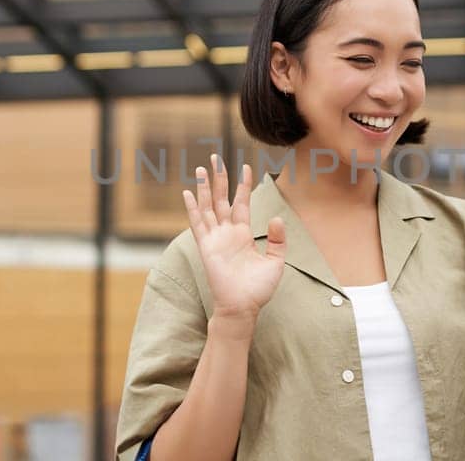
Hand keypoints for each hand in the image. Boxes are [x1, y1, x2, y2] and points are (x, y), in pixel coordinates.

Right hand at [183, 154, 286, 321]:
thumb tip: (275, 218)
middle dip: (220, 178)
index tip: (245, 166)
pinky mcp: (206, 247)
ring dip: (204, 187)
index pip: (242, 202)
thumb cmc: (258, 289)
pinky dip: (192, 208)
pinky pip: (197, 223)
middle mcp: (227, 232)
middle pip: (221, 198)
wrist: (243, 308)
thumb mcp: (276, 262)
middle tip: (216, 157)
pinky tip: (187, 193)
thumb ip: (278, 240)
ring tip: (201, 168)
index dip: (243, 185)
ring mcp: (215, 238)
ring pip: (208, 206)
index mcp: (243, 234)